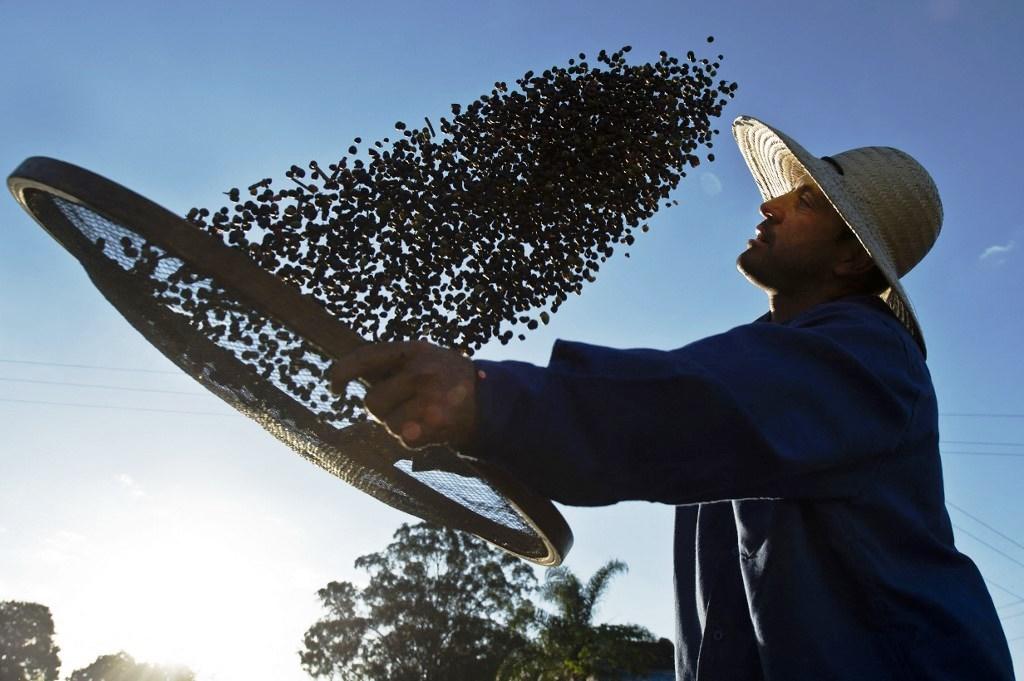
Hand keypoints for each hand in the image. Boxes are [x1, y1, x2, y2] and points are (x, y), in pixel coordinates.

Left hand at [328, 341, 477, 450]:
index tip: (333, 386)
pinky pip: (404, 439)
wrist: (491, 399)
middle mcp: (422, 371)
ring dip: (398, 425)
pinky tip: (431, 427)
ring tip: (421, 415)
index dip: (343, 371)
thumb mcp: (423, 357)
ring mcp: (430, 399)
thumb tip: (348, 374)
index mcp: (414, 350)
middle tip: (402, 405)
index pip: (366, 357)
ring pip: (387, 423)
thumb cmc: (446, 378)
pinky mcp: (436, 424)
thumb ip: (391, 364)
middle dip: (381, 409)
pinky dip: (413, 438)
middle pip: (372, 401)